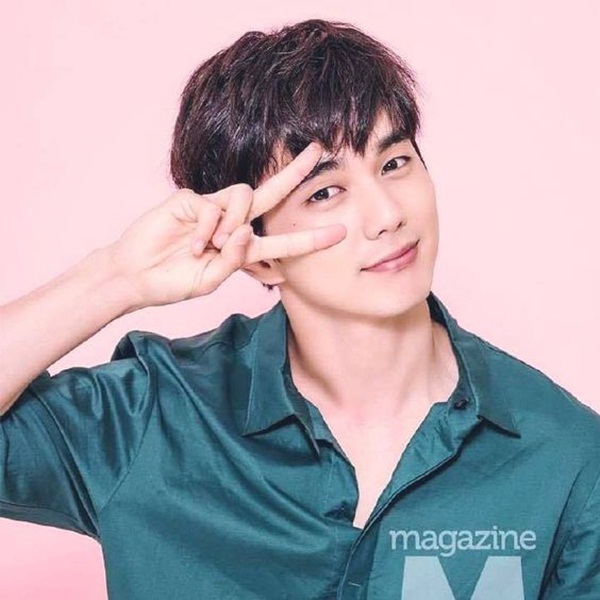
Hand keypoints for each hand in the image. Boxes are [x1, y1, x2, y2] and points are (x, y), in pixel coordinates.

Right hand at [108, 142, 346, 308]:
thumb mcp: (210, 281)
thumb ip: (234, 260)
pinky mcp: (192, 198)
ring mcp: (213, 208)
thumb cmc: (173, 282)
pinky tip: (193, 245)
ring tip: (213, 247)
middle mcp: (233, 224)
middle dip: (295, 173)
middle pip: (271, 194)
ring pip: (245, 196)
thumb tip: (247, 231)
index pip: (283, 241)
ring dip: (236, 223)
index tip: (340, 233)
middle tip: (319, 151)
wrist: (136, 276)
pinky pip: (215, 205)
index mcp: (243, 248)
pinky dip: (209, 228)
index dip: (310, 238)